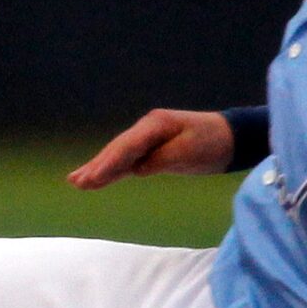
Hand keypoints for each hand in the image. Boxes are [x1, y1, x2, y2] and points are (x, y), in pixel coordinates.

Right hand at [68, 109, 233, 188]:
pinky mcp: (151, 151)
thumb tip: (138, 169)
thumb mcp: (191, 150)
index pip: (127, 146)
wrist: (231, 137)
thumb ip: (163, 158)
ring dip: (97, 169)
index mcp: (155, 125)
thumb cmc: (214, 142)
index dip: (109, 163)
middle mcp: (146, 129)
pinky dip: (112, 170)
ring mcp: (147, 139)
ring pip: (118, 156)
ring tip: (75, 181)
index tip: (93, 178)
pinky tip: (97, 177)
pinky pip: (127, 162)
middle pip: (117, 150)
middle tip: (76, 182)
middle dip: (96, 166)